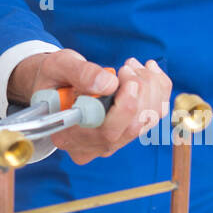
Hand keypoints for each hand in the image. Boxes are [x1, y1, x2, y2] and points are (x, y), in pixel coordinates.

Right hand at [8, 49, 172, 164]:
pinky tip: (148, 71)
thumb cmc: (54, 76)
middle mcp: (91, 147)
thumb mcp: (58, 66)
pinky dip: (158, 90)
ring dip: (150, 88)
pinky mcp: (126, 133)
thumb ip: (79, 73)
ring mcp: (111, 143)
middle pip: (129, 129)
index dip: (123, 108)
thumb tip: (109, 83)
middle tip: (128, 66)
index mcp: (67, 135)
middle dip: (139, 92)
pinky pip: (154, 115)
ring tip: (133, 65)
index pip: (104, 133)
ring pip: (146, 121)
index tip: (126, 79)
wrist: (56, 84)